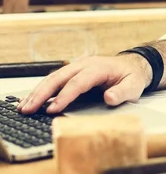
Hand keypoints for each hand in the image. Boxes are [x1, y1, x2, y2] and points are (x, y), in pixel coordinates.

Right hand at [17, 54, 151, 114]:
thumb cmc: (132, 77)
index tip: (52, 109)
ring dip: (37, 92)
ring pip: (52, 78)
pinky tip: (32, 100)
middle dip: (42, 94)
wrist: (132, 66)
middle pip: (58, 78)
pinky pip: (54, 80)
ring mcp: (76, 67)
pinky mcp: (72, 73)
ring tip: (24, 107)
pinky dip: (42, 90)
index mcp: (98, 68)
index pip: (78, 83)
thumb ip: (122, 92)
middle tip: (28, 109)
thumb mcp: (134, 86)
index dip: (64, 96)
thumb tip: (110, 98)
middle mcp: (83, 65)